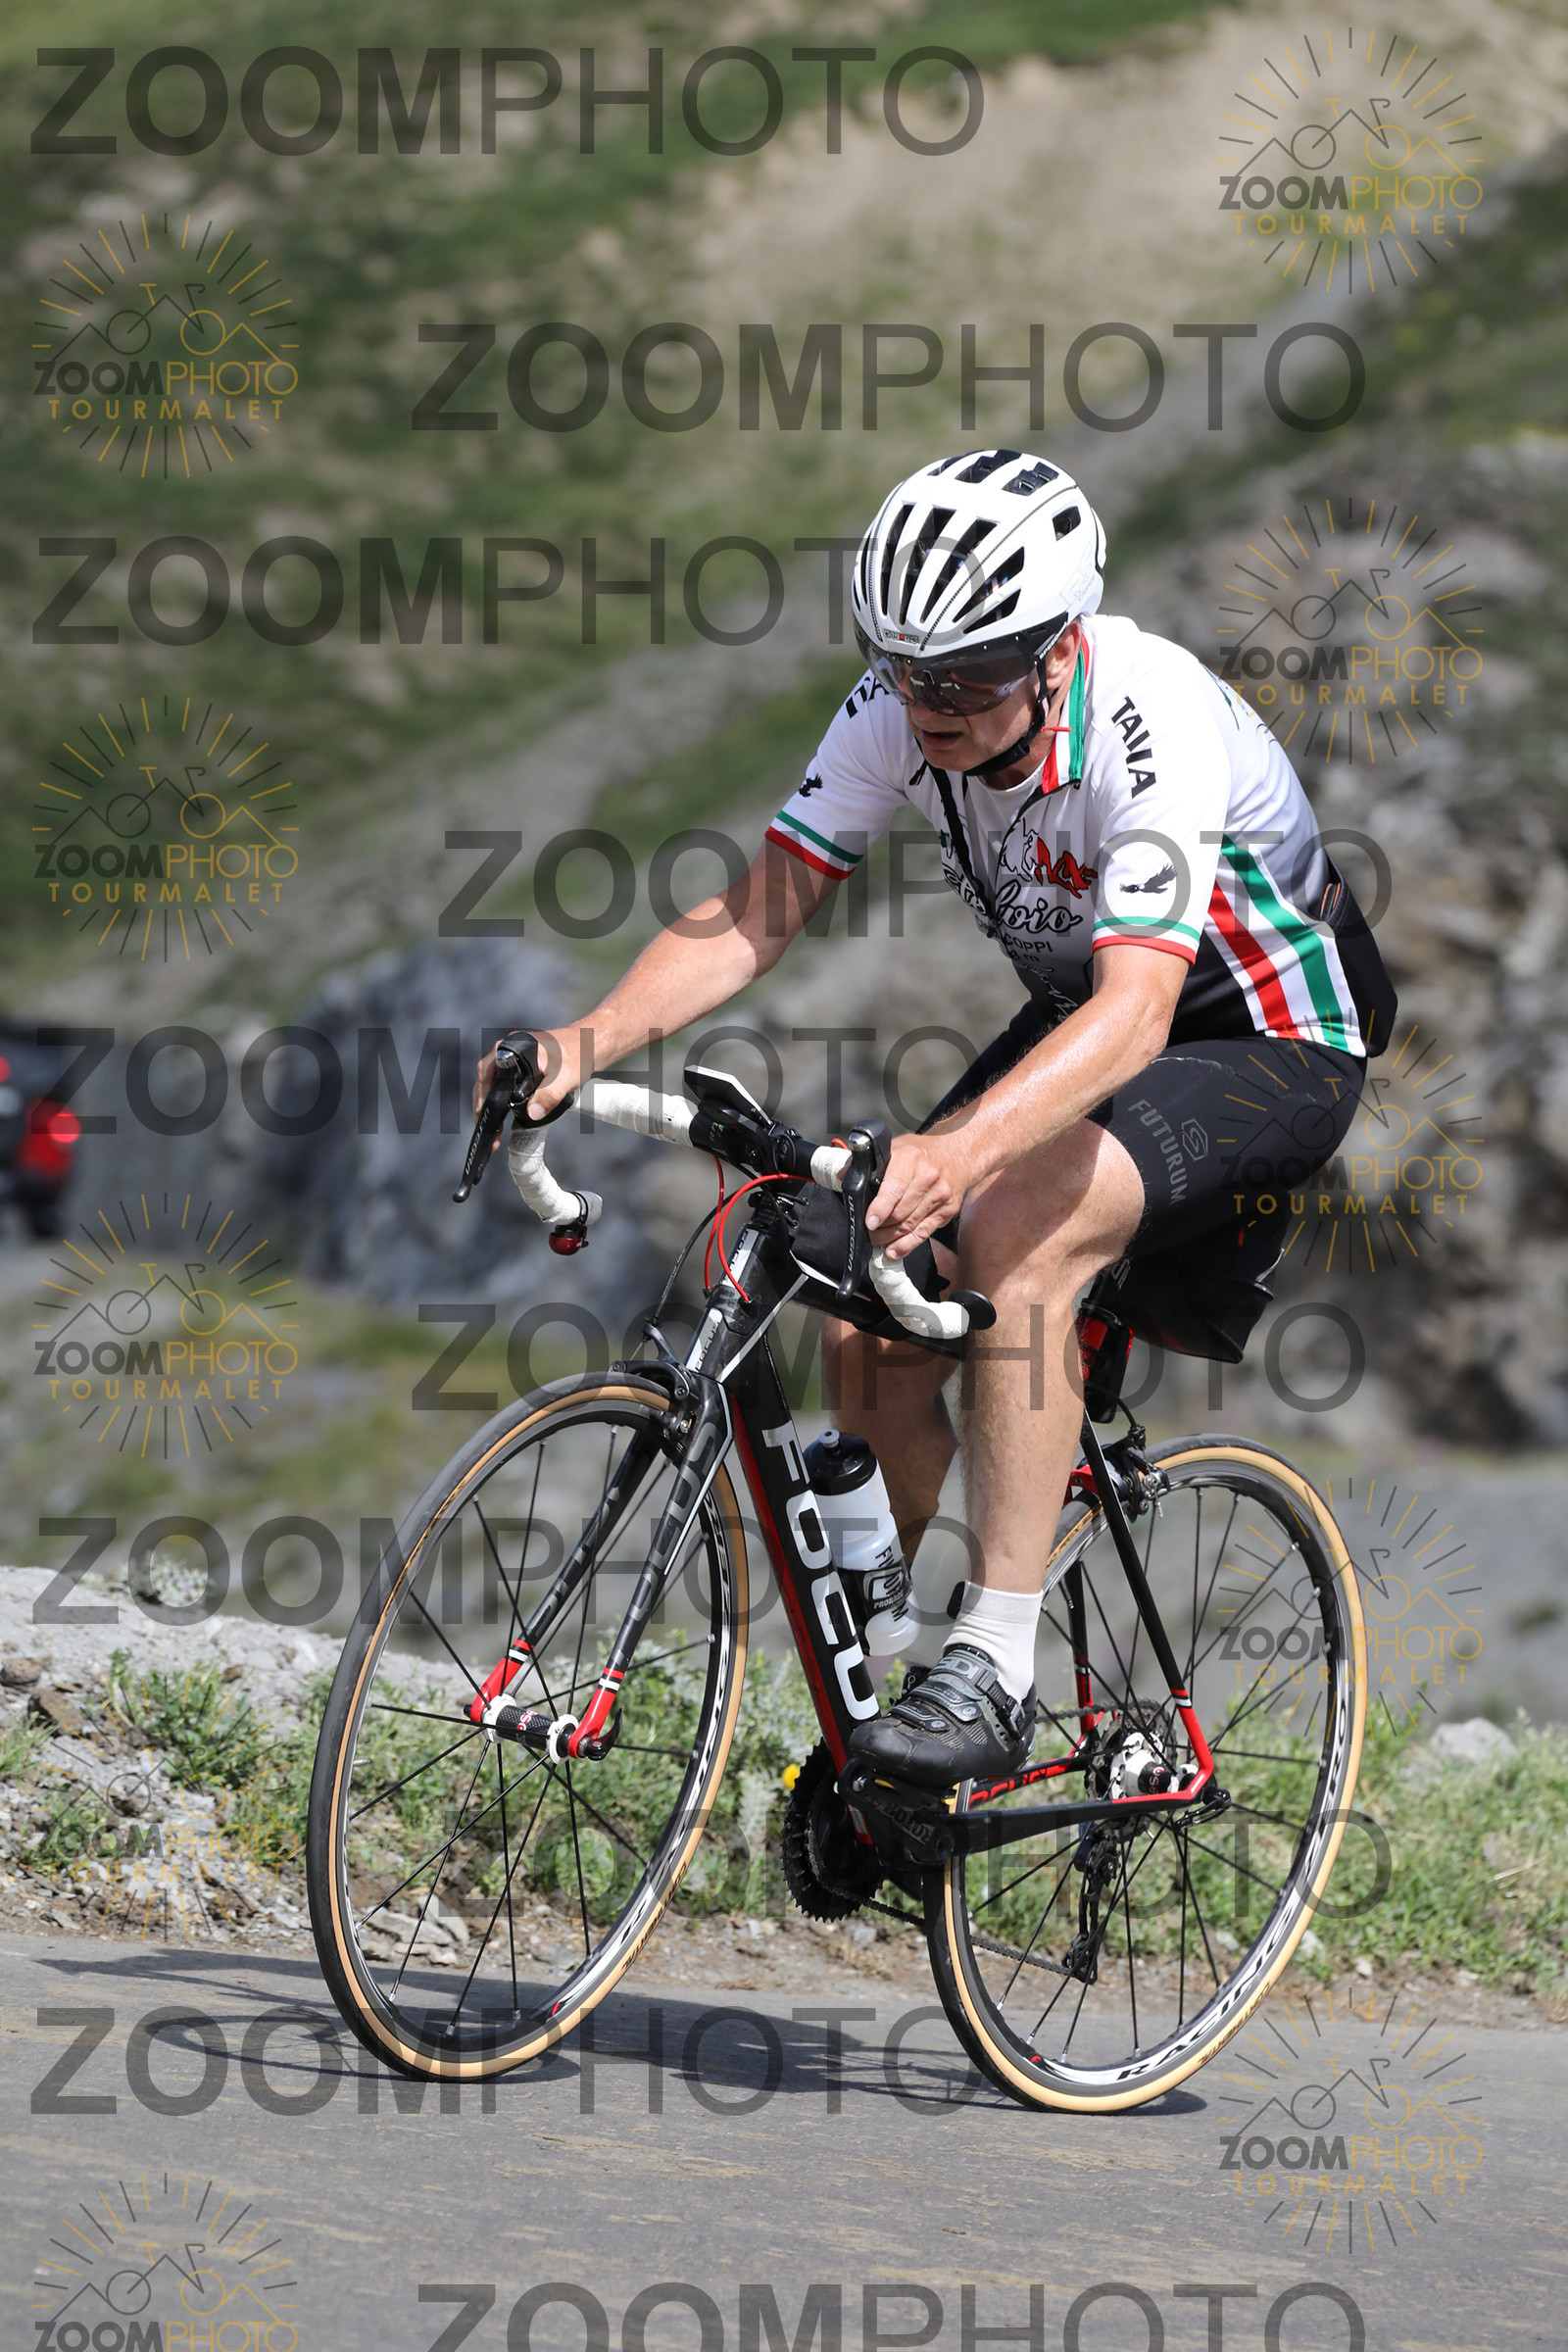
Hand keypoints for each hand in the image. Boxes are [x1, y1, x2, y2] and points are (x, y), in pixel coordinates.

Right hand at [470, 1028, 579, 1118]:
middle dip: (484, 1103)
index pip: (486, 1072)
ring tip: (495, 1126)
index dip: (482, 1095)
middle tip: (487, 1127)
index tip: (482, 1114)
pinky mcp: (525, 1064)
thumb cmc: (579, 1053)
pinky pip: (507, 1081)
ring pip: (496, 1081)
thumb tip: (532, 1113)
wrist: (594, 1043)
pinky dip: (504, 1097)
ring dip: (493, 1101)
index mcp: (513, 1047)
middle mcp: (511, 1049)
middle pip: (487, 1078)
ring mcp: (517, 1057)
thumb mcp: (564, 1077)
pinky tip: (507, 1112)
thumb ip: (548, 1095)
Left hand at [864, 1132, 967, 1259]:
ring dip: (890, 1237)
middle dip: (881, 1227)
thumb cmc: (921, 1153)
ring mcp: (940, 1195)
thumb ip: (868, 1162)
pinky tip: (894, 1250)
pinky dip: (907, 1245)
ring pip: (910, 1225)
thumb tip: (844, 1176)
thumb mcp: (895, 1147)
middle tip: (868, 1232)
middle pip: (900, 1212)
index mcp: (911, 1158)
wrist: (958, 1155)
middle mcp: (928, 1177)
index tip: (869, 1222)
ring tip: (876, 1240)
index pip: (894, 1189)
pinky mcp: (947, 1210)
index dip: (879, 1209)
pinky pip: (924, 1233)